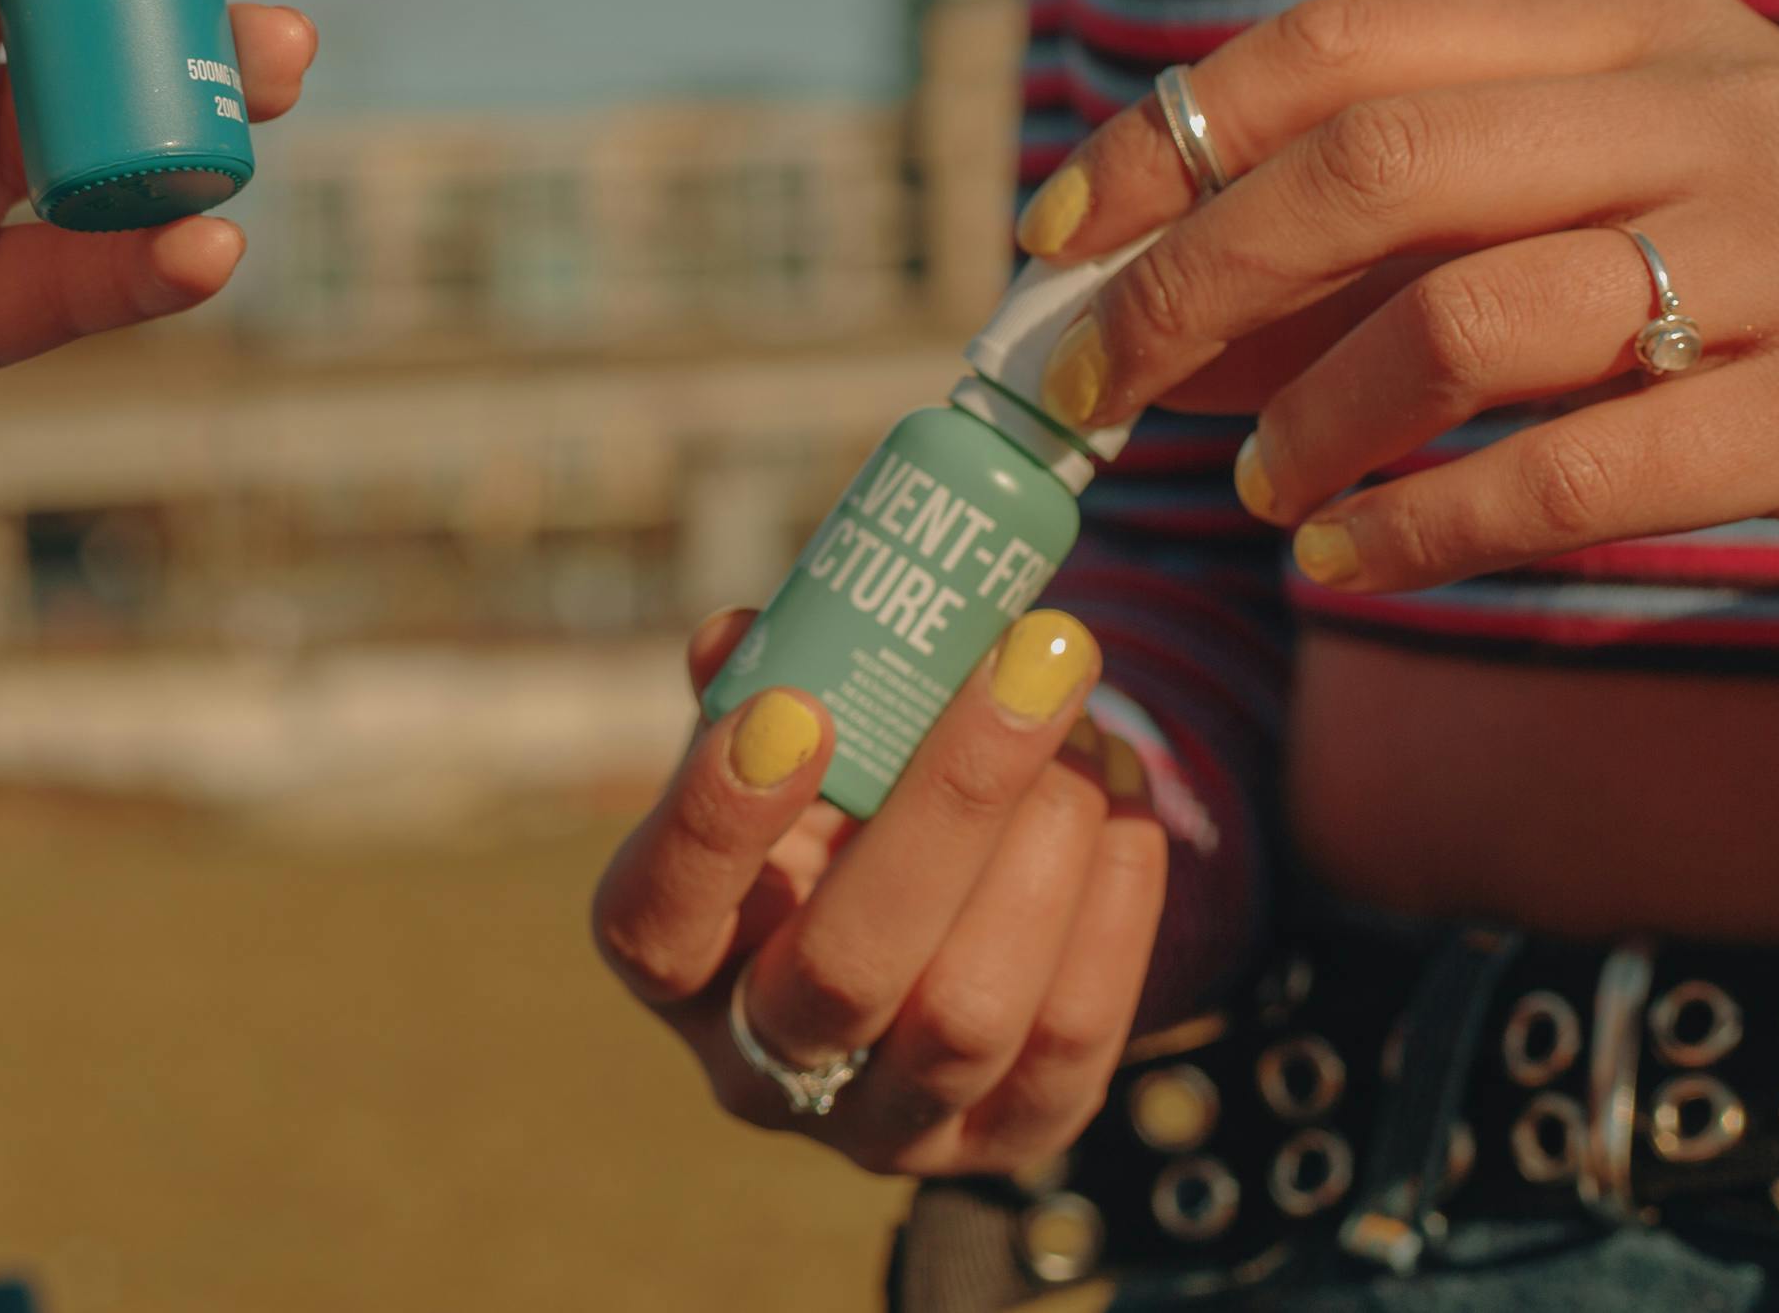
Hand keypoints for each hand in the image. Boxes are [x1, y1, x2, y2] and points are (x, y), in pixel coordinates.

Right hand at [589, 610, 1165, 1175]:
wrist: (934, 922)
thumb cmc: (822, 812)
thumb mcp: (768, 751)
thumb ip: (750, 690)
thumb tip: (737, 638)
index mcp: (678, 966)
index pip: (657, 924)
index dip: (715, 825)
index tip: (794, 706)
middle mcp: (765, 1071)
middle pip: (843, 970)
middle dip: (946, 804)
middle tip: (1023, 668)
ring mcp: (889, 1125)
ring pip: (971, 1012)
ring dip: (1047, 842)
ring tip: (1081, 716)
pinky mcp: (1013, 1139)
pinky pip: (1076, 1035)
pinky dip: (1115, 898)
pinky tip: (1121, 787)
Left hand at [1015, 0, 1778, 595]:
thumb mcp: (1627, 199)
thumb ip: (1419, 225)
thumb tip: (1145, 302)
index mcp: (1640, 30)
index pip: (1343, 45)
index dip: (1168, 136)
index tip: (1052, 237)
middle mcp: (1715, 111)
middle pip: (1373, 167)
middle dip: (1191, 280)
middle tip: (1093, 389)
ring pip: (1465, 317)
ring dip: (1308, 417)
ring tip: (1254, 493)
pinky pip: (1572, 473)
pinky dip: (1421, 528)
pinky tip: (1346, 562)